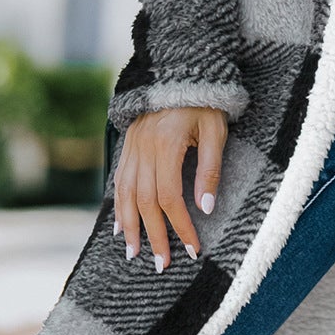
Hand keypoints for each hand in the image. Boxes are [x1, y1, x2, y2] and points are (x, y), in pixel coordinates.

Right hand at [113, 106, 227, 270]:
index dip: (180, 226)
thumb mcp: (215, 131)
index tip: (193, 249)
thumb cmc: (206, 102)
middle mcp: (143, 147)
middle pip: (144, 201)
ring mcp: (132, 145)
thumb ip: (209, 169)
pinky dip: (118, 205)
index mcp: (166, 143)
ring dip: (130, 227)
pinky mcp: (128, 144)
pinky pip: (119, 180)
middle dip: (154, 235)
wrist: (182, 70)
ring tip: (135, 254)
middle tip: (162, 264)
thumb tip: (204, 208)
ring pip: (125, 194)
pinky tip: (121, 226)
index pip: (170, 196)